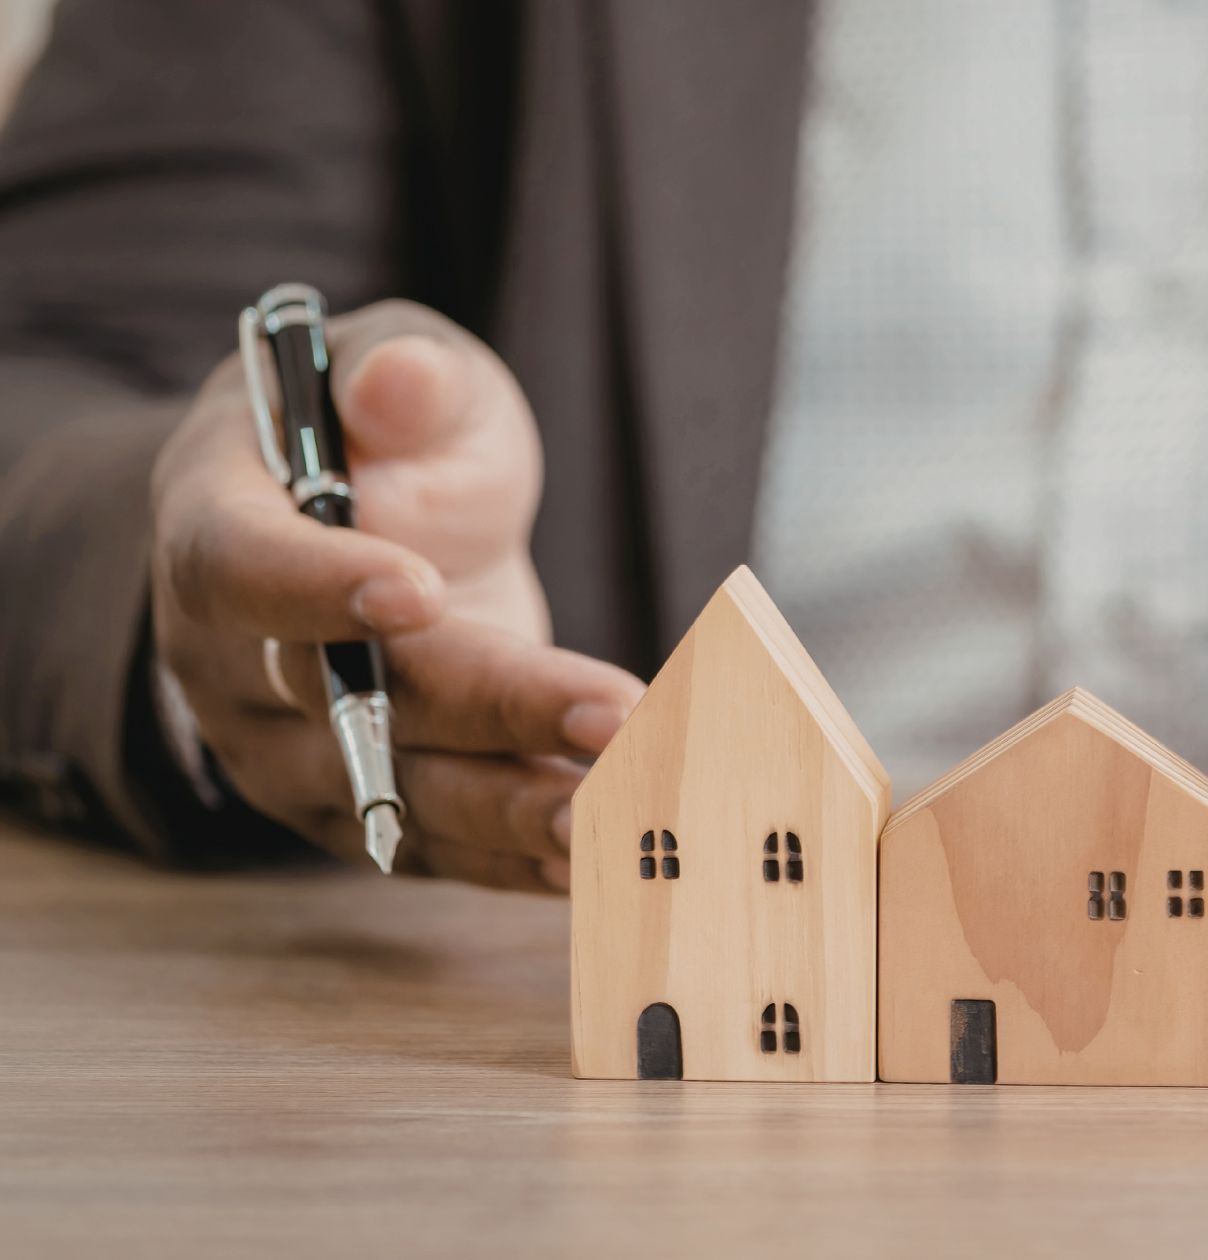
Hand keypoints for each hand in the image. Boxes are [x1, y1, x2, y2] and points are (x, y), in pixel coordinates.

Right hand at [150, 300, 642, 890]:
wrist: (367, 520)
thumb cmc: (383, 435)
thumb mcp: (398, 368)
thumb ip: (405, 375)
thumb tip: (400, 381)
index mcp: (212, 529)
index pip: (241, 568)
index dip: (319, 586)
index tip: (421, 589)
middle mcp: (230, 661)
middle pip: (353, 700)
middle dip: (491, 709)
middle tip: (612, 713)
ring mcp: (286, 752)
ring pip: (395, 796)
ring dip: (515, 809)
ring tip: (620, 808)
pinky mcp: (353, 811)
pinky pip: (431, 849)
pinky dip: (516, 858)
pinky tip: (604, 852)